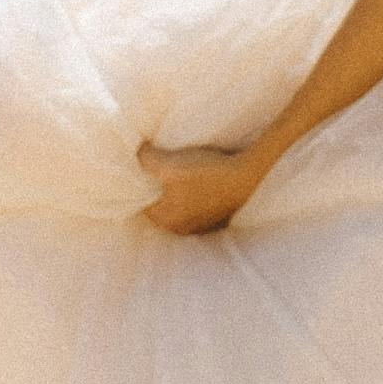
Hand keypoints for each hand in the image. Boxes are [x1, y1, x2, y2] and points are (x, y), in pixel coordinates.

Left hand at [137, 141, 266, 236]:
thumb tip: (137, 154)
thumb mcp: (168, 164)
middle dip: (156, 189)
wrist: (245, 176)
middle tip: (158, 167)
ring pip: (177, 207)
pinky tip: (197, 181)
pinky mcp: (214, 219)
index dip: (140, 185)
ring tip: (178, 172)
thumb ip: (146, 160)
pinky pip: (194, 207)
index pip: (141, 203)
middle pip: (159, 206)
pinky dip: (192, 196)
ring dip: (175, 193)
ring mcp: (199, 226)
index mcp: (165, 220)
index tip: (143, 169)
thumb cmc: (205, 173)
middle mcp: (180, 229)